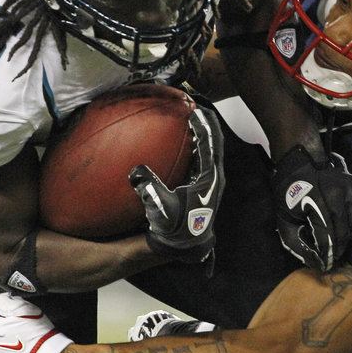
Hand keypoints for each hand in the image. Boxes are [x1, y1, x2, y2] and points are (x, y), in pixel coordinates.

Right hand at [129, 107, 224, 263]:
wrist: (185, 247)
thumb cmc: (174, 229)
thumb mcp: (160, 208)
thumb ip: (149, 188)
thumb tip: (137, 171)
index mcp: (210, 178)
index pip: (210, 144)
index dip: (204, 125)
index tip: (195, 108)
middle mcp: (214, 177)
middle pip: (215, 142)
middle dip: (207, 123)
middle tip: (195, 105)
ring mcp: (211, 181)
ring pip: (211, 149)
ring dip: (204, 133)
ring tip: (193, 118)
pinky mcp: (204, 185)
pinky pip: (204, 158)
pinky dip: (197, 145)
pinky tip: (185, 140)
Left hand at [272, 146, 351, 271]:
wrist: (299, 168)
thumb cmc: (290, 196)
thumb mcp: (284, 220)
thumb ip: (295, 243)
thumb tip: (314, 263)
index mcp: (315, 199)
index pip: (326, 234)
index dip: (327, 253)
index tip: (326, 265)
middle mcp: (336, 191)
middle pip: (343, 230)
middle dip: (338, 247)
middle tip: (333, 255)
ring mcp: (350, 186)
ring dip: (349, 234)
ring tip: (339, 238)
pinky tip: (349, 224)